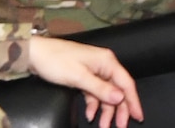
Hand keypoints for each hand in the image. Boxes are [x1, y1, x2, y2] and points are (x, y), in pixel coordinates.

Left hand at [26, 36, 142, 127]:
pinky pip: (94, 93)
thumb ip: (100, 89)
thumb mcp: (78, 77)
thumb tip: (120, 98)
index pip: (126, 83)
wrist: (35, 54)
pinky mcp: (85, 76)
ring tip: (104, 126)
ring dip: (106, 110)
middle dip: (120, 109)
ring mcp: (94, 71)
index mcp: (107, 62)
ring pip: (106, 94)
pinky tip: (90, 115)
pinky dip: (94, 104)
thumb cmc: (56, 62)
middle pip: (118, 90)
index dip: (133, 101)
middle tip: (121, 127)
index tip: (138, 116)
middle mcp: (104, 65)